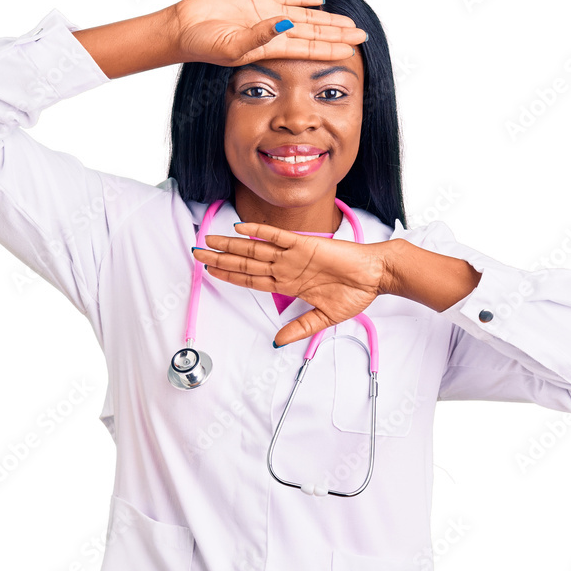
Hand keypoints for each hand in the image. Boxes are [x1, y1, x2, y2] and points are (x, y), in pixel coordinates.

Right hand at [169, 0, 365, 66]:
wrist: (184, 27)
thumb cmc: (203, 44)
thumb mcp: (232, 46)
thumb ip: (258, 35)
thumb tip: (284, 24)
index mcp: (270, 48)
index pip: (309, 49)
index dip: (330, 48)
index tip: (351, 50)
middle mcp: (274, 32)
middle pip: (314, 33)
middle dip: (337, 34)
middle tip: (361, 35)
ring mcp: (267, 15)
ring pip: (306, 17)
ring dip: (327, 19)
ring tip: (348, 21)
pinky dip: (305, 0)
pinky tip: (321, 0)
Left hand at [196, 223, 389, 345]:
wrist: (373, 276)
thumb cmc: (354, 293)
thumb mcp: (323, 319)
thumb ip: (299, 328)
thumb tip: (277, 341)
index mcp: (288, 284)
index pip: (251, 279)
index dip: (230, 276)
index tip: (210, 272)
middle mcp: (285, 268)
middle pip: (246, 263)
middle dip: (220, 259)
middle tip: (197, 253)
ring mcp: (293, 255)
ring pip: (255, 250)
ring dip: (231, 246)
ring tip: (209, 241)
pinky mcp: (304, 244)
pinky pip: (277, 236)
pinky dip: (259, 233)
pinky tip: (240, 229)